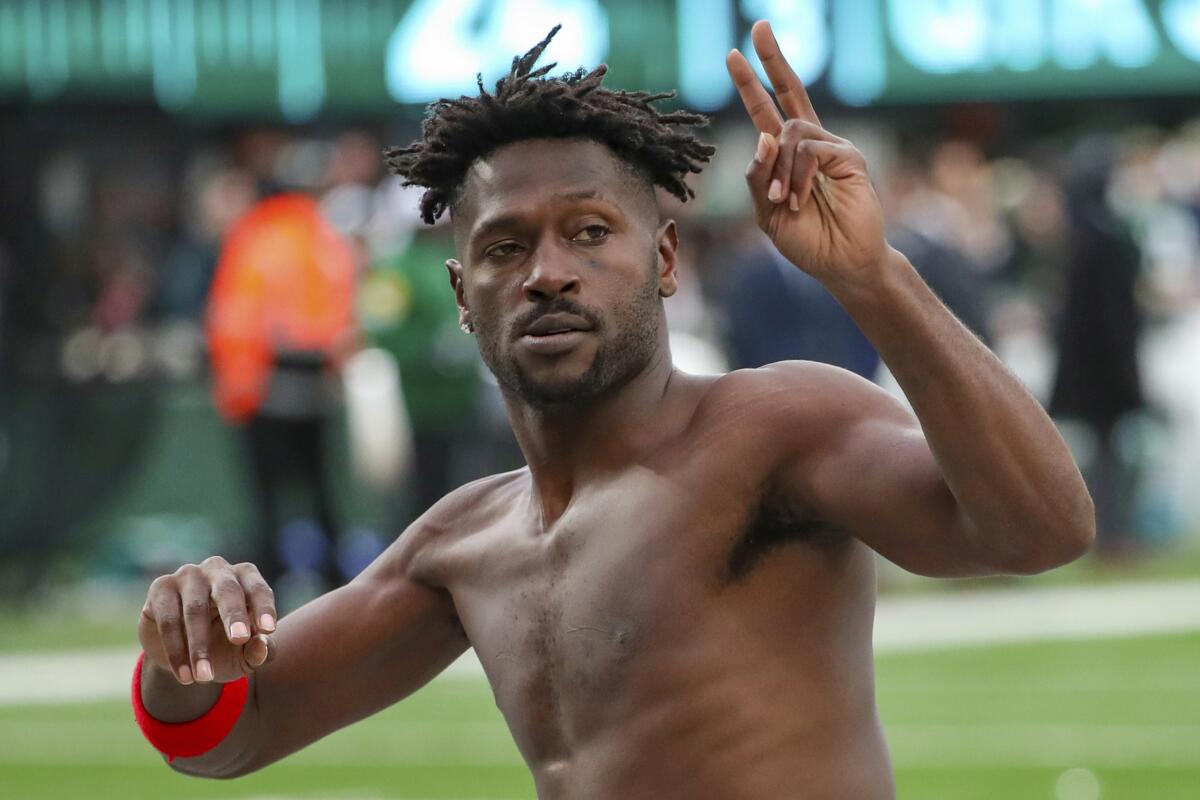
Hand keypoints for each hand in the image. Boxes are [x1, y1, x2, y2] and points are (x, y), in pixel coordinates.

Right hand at [139, 556, 276, 684]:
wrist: (184, 655)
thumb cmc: (224, 645)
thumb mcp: (245, 654)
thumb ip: (260, 651)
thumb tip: (262, 648)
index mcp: (245, 578)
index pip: (258, 590)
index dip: (264, 608)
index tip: (268, 630)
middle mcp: (218, 570)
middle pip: (227, 590)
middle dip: (234, 615)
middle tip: (239, 639)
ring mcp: (187, 576)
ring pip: (194, 609)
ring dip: (199, 646)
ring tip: (204, 678)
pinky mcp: (161, 588)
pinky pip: (168, 620)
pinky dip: (176, 650)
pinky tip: (184, 676)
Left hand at [726, 20, 888, 286]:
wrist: (840, 264)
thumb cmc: (806, 240)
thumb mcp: (765, 212)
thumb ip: (758, 177)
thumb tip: (763, 135)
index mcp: (787, 155)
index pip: (767, 109)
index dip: (751, 83)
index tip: (735, 53)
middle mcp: (810, 143)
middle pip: (790, 91)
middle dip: (772, 58)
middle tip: (759, 28)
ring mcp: (831, 147)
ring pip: (789, 133)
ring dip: (778, 170)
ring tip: (783, 201)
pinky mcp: (850, 156)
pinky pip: (810, 152)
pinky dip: (798, 178)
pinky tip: (800, 199)